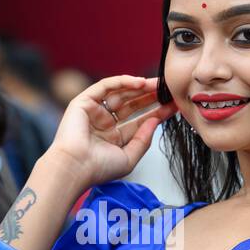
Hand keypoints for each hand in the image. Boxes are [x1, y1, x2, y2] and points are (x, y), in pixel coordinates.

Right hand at [49, 75, 176, 189]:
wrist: (75, 167)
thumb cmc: (98, 168)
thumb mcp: (129, 158)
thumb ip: (144, 140)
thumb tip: (156, 121)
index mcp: (114, 138)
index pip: (140, 121)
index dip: (157, 113)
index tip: (174, 107)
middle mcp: (104, 123)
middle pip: (132, 104)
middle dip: (150, 97)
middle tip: (168, 90)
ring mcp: (94, 111)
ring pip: (121, 93)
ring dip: (140, 87)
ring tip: (157, 84)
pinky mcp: (84, 102)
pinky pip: (106, 86)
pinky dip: (122, 82)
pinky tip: (140, 82)